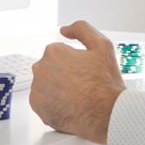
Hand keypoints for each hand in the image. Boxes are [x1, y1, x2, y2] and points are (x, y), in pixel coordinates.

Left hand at [29, 21, 125, 143]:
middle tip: (82, 83)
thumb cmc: (105, 83)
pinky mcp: (37, 107)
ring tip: (76, 95)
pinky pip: (43, 100)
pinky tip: (69, 104)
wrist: (107, 114)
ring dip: (57, 87)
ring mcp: (37, 89)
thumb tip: (64, 30)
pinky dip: (53, 102)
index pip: (59, 53)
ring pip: (46, 84)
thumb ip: (81, 29)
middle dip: (64, 73)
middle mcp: (41, 69)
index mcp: (53, 52)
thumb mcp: (102, 45)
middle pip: (51, 67)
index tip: (84, 70)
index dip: (74, 61)